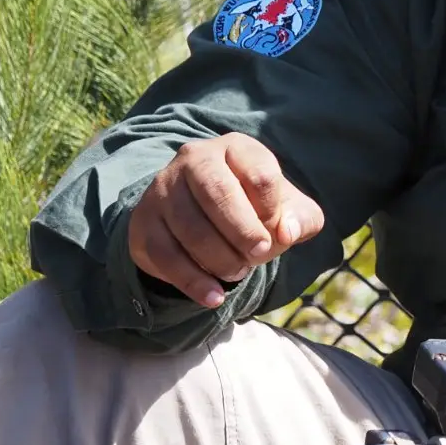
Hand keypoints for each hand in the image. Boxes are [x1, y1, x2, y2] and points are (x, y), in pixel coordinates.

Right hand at [128, 134, 324, 307]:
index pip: (260, 174)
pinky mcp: (144, 221)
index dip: (273, 210)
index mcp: (236, 148)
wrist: (205, 220)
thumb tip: (287, 233)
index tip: (278, 232)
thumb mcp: (289, 210)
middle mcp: (195, 158)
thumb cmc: (256, 209)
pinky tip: (214, 297)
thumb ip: (300, 219)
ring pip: (189, 226)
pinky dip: (192, 281)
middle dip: (243, 231)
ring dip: (219, 258)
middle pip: (218, 193)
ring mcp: (164, 188)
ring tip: (238, 272)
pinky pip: (165, 254)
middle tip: (260, 255)